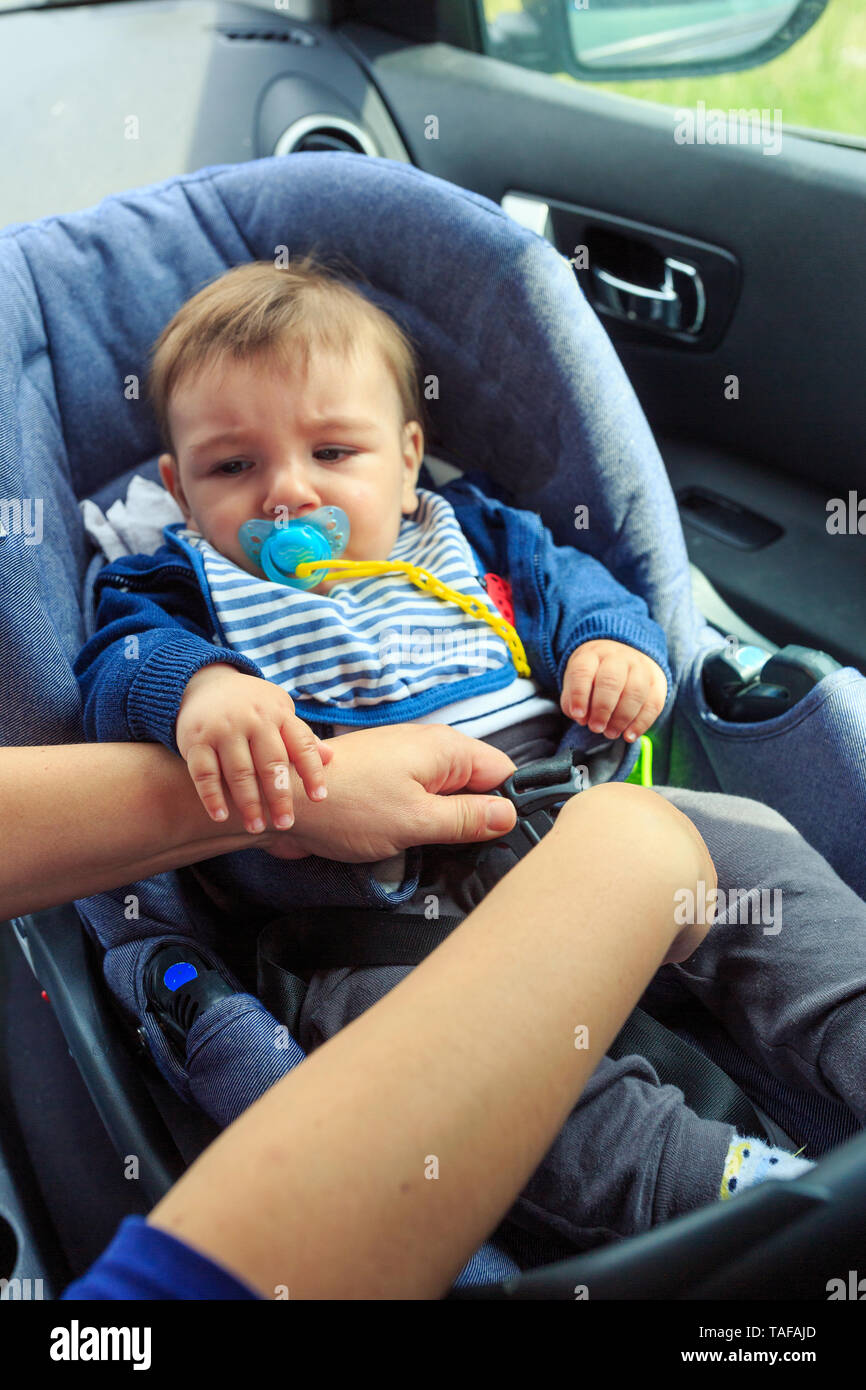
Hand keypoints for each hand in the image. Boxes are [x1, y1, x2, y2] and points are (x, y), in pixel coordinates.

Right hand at [176, 664, 332, 833]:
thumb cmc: (252, 708)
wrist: (203, 685)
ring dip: (249, 803)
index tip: (319, 798)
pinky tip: (221, 817)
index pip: (301, 744)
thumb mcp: (278, 712)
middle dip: (279, 796)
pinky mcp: (195, 740)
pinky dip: (212, 797)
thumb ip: (300, 737)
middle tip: (286, 823)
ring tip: (256, 827)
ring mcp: (223, 729)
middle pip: (271, 763)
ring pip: (239, 771)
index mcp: (278, 714)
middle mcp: (252, 719)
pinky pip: (205, 773)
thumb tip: (330, 757)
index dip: (312, 772)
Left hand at [261, 723, 517, 862]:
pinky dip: (422, 819)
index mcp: (446, 748)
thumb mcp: (418, 821)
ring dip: (447, 822)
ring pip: (449, 793)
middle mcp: (430, 747)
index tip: (505, 839)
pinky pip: (422, 797)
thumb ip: (469, 818)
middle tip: (467, 851)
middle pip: (478, 783)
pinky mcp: (386, 778)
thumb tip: (511, 815)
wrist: (283, 803)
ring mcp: (406, 761)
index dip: (509, 805)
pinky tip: (411, 840)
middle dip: (477, 817)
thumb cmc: (348, 807)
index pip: (504, 772)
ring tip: (435, 846)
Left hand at [561, 639, 666, 742]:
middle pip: (611, 680)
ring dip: (622, 718)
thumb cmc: (594, 676)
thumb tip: (582, 719)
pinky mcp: (657, 681)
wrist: (624, 657)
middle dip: (602, 708)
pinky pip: (653, 703)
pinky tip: (629, 736)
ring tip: (610, 733)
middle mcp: (617, 657)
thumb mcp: (576, 682)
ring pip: (635, 692)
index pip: (583, 672)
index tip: (578, 715)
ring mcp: (640, 667)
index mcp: (591, 655)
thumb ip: (573, 701)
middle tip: (596, 728)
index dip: (579, 695)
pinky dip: (641, 723)